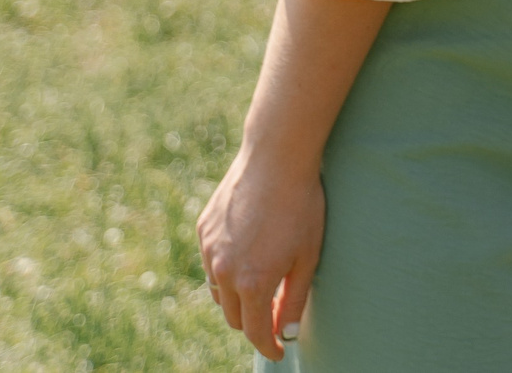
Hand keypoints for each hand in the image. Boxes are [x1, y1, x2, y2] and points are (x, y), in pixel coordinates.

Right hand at [198, 145, 324, 361]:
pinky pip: (212, 262)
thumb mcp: (308, 257)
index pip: (254, 332)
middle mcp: (223, 271)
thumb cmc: (301, 206)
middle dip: (253, 322)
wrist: (277, 158)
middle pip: (233, 316)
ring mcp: (209, 250)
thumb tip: (285, 333)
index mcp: (251, 283)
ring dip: (237, 296)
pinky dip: (227, 268)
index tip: (279, 352)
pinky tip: (248, 251)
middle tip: (274, 313)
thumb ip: (293, 300)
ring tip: (262, 280)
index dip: (268, 346)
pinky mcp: (203, 230)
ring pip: (218, 291)